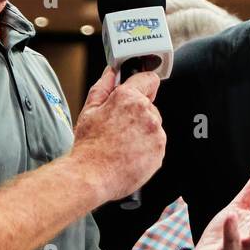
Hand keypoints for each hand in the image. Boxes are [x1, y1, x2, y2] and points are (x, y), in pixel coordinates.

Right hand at [70, 66, 165, 201]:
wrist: (91, 176)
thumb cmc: (88, 146)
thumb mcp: (89, 110)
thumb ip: (104, 86)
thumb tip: (111, 73)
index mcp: (129, 98)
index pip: (149, 79)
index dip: (142, 83)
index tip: (139, 88)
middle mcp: (146, 113)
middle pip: (150, 105)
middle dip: (137, 112)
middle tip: (119, 127)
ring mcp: (155, 133)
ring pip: (153, 125)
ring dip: (142, 131)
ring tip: (122, 143)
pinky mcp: (160, 151)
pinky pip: (156, 143)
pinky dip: (146, 148)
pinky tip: (129, 153)